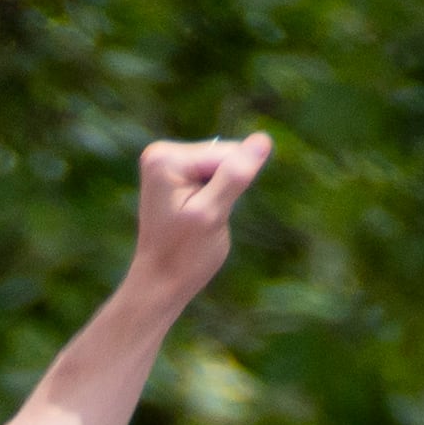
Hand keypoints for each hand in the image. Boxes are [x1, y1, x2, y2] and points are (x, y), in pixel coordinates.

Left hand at [126, 134, 273, 314]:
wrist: (160, 284)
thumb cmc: (184, 256)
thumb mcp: (211, 215)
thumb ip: (234, 176)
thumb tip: (263, 139)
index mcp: (165, 158)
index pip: (229, 153)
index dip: (232, 186)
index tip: (206, 213)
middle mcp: (163, 153)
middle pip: (226, 155)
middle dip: (226, 188)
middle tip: (203, 218)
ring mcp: (170, 163)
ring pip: (225, 167)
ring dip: (223, 194)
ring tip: (200, 218)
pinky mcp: (179, 176)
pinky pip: (217, 176)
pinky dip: (217, 196)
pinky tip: (198, 214)